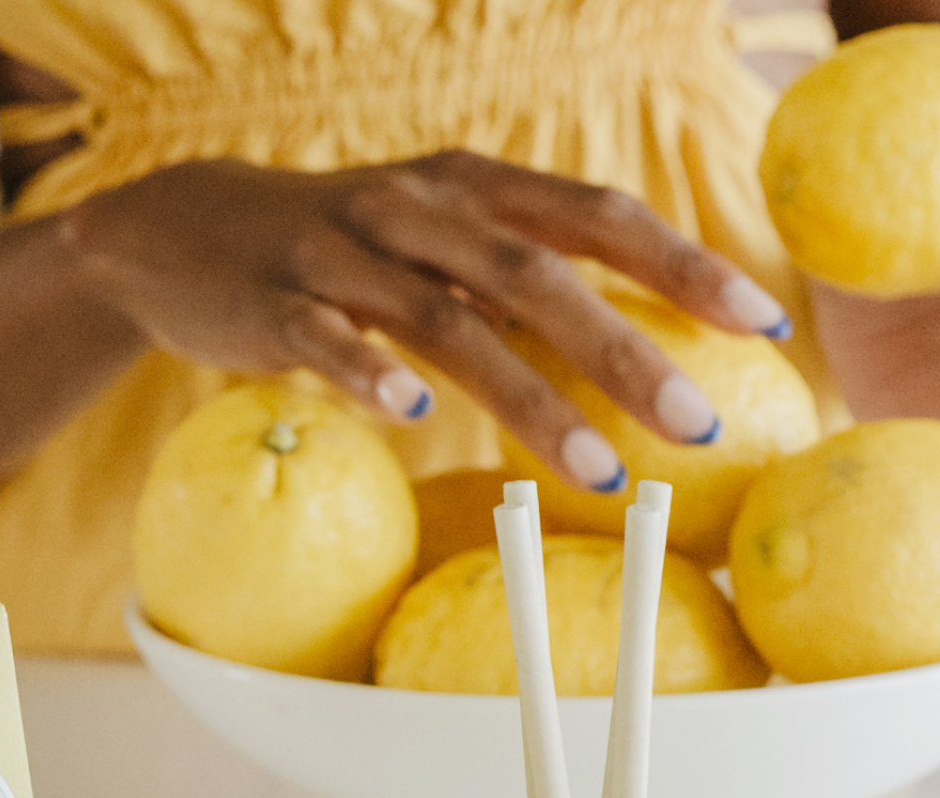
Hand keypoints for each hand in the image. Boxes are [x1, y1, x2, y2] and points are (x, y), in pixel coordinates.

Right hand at [56, 151, 796, 492]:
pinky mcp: (274, 302)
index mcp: (473, 188)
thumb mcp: (437, 240)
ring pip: (449, 322)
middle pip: (538, 276)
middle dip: (626, 349)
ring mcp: (343, 254)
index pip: (597, 217)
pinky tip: (413, 416)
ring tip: (596, 469)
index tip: (762, 325)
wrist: (177, 230)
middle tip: (696, 422)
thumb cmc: (340, 251)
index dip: (684, 265)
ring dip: (530, 397)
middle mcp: (418, 210)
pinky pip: (328, 339)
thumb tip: (648, 344)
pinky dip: (370, 372)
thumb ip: (526, 278)